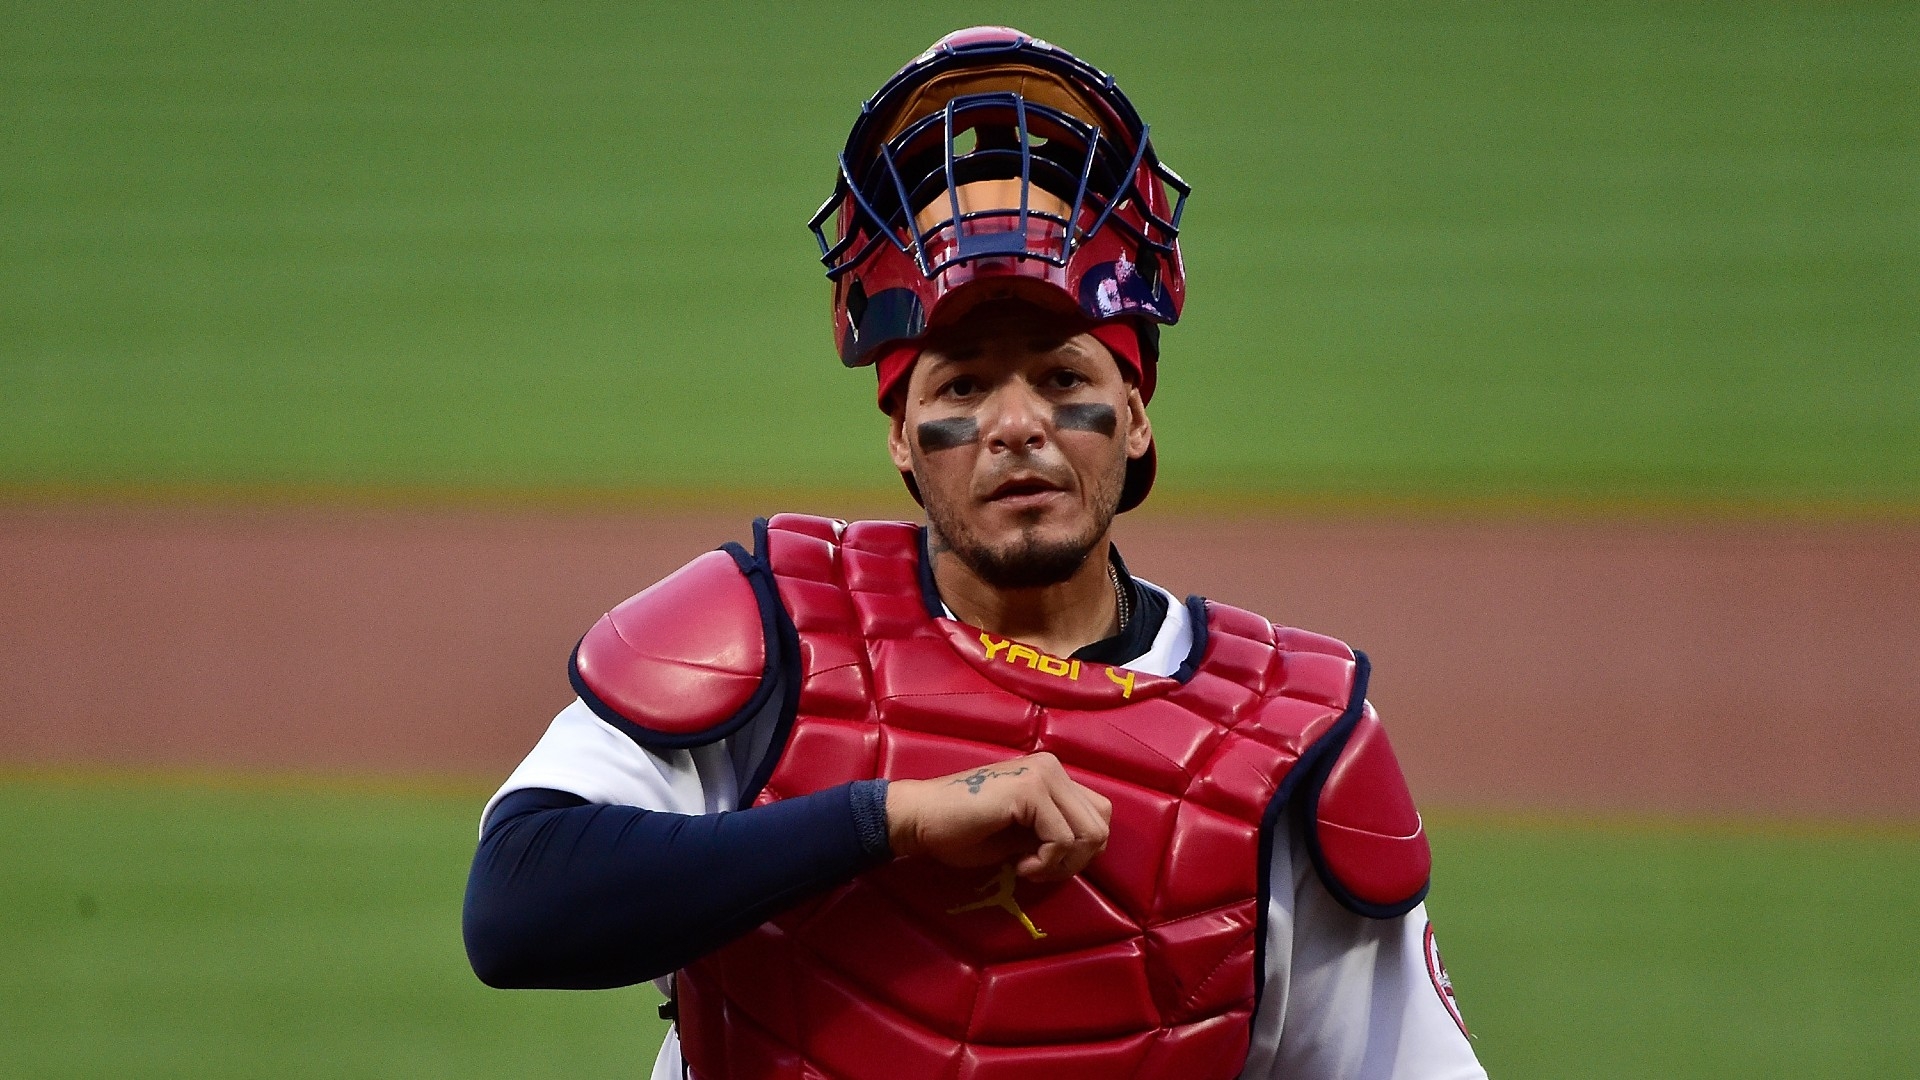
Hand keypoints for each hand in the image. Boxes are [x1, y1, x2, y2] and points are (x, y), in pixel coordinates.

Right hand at [884, 752, 1112, 881]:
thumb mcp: (1022, 835)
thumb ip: (1054, 833)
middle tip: (1038, 870)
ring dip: (1062, 864)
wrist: (919, 819)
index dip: (1081, 851)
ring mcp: (1043, 775)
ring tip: (1028, 867)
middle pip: (1101, 825)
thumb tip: (1089, 851)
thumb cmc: (962, 831)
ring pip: (1090, 833)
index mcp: (1053, 775)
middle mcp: (1053, 768)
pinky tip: (1019, 866)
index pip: (1099, 816)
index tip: (1044, 863)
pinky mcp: (1030, 790)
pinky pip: (1063, 839)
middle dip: (1076, 861)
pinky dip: (1046, 864)